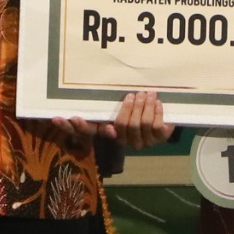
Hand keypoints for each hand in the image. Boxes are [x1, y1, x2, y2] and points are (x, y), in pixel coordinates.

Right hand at [48, 90, 176, 149]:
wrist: (165, 114)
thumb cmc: (138, 105)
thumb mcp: (120, 100)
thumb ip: (107, 101)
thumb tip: (91, 92)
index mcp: (110, 130)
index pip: (88, 131)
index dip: (77, 127)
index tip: (67, 117)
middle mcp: (123, 139)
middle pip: (121, 126)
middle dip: (129, 108)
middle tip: (132, 94)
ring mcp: (141, 141)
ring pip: (139, 124)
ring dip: (143, 107)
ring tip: (147, 94)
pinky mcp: (157, 139)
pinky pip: (155, 126)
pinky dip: (156, 111)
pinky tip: (157, 102)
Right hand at [113, 90, 172, 149]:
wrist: (159, 123)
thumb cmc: (135, 118)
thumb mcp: (121, 118)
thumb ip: (109, 121)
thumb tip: (109, 129)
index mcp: (122, 137)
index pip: (120, 125)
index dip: (124, 110)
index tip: (129, 96)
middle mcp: (134, 143)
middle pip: (133, 123)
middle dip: (137, 105)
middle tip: (140, 93)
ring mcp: (148, 142)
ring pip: (146, 123)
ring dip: (148, 106)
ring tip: (149, 94)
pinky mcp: (161, 138)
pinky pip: (157, 125)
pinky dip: (157, 112)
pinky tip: (157, 103)